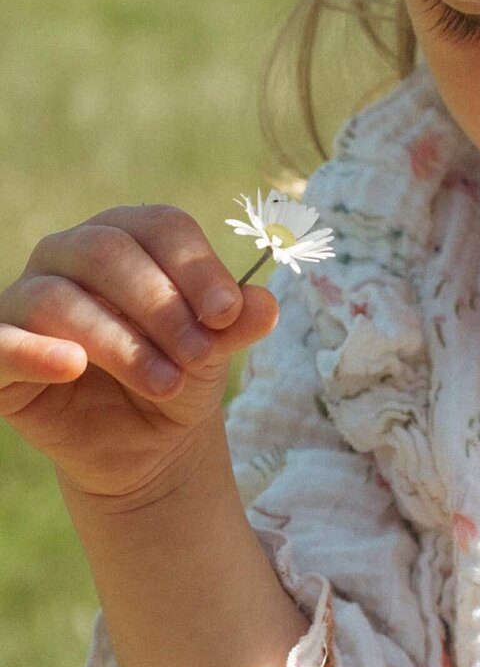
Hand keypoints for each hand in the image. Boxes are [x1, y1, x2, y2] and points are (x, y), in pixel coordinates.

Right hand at [0, 205, 276, 501]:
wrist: (146, 440)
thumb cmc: (180, 370)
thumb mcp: (216, 348)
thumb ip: (237, 323)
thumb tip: (266, 304)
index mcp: (129, 235)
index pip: (161, 226)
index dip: (198, 267)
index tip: (229, 314)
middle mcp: (69, 252)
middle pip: (109, 252)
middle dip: (163, 305)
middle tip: (201, 353)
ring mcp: (26, 297)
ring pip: (61, 298)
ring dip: (122, 342)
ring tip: (168, 383)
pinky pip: (1, 341)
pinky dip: (33, 350)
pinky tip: (73, 365)